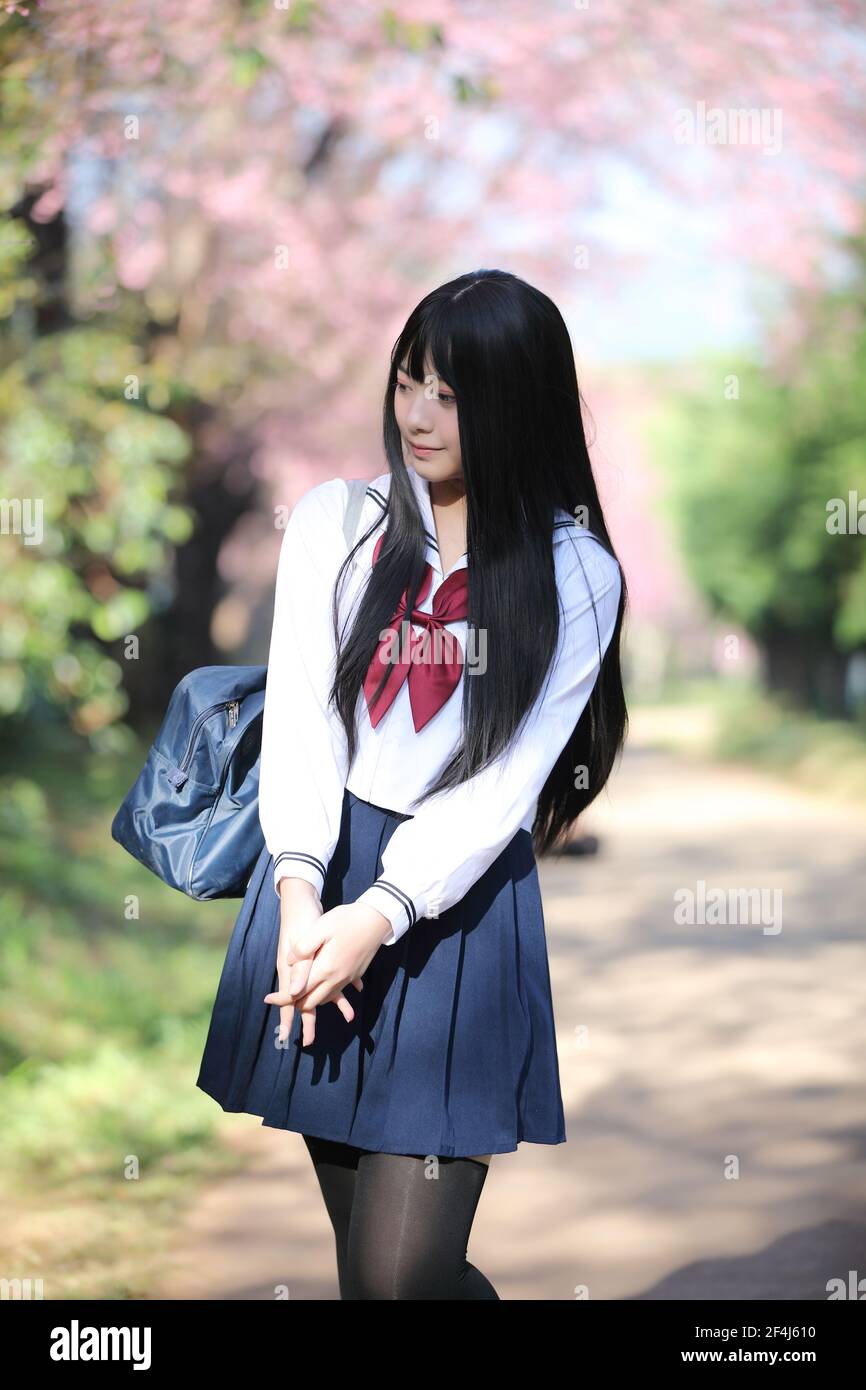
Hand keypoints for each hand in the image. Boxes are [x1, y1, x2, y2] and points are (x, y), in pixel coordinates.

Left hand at [268, 879, 361, 1048]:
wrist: (377, 919)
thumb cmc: (346, 920)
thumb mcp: (321, 928)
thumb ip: (303, 949)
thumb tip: (289, 964)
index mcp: (324, 969)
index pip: (298, 992)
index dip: (282, 998)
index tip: (268, 999)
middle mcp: (336, 978)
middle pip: (311, 1002)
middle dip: (295, 1005)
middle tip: (281, 1000)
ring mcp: (347, 978)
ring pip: (324, 999)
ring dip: (311, 1001)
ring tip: (299, 997)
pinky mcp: (354, 974)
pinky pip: (337, 991)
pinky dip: (327, 994)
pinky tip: (323, 988)